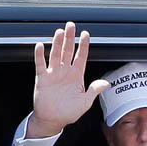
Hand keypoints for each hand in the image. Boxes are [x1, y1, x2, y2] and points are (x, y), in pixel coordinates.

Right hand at [26, 22, 109, 137]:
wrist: (53, 120)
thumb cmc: (69, 112)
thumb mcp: (85, 101)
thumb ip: (94, 90)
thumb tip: (106, 83)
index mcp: (77, 76)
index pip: (81, 57)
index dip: (83, 45)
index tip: (85, 34)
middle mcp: (65, 72)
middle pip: (68, 51)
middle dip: (70, 38)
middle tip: (71, 25)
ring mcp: (54, 74)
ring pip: (56, 55)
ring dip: (57, 43)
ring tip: (60, 32)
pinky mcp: (42, 78)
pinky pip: (41, 65)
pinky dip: (40, 55)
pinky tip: (41, 46)